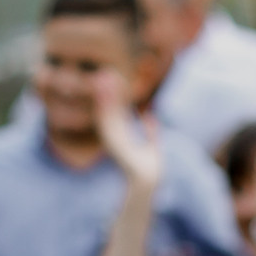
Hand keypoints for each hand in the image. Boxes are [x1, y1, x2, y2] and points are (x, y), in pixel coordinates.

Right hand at [93, 71, 163, 193]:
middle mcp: (115, 139)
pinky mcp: (113, 145)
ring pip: (105, 115)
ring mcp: (113, 142)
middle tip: (104, 74)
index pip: (116, 115)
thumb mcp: (152, 147)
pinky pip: (106, 123)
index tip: (112, 81)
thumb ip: (152, 133)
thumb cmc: (150, 169)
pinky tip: (103, 97)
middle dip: (105, 94)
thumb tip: (150, 117)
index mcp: (122, 138)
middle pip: (108, 112)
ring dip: (103, 98)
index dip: (113, 99)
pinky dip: (104, 110)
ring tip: (103, 79)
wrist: (149, 181)